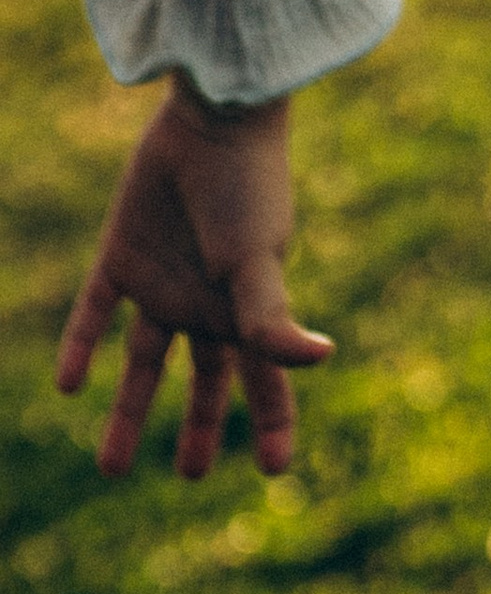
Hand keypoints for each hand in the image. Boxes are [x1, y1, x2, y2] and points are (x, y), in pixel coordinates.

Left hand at [55, 86, 328, 478]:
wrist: (209, 118)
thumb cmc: (245, 189)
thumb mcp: (257, 259)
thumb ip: (273, 317)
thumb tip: (320, 358)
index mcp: (246, 307)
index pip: (264, 379)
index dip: (274, 423)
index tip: (276, 471)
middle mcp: (205, 301)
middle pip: (206, 378)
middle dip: (202, 425)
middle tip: (193, 474)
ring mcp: (162, 280)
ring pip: (144, 361)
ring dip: (129, 412)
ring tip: (109, 469)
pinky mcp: (121, 256)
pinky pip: (95, 312)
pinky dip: (81, 347)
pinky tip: (67, 386)